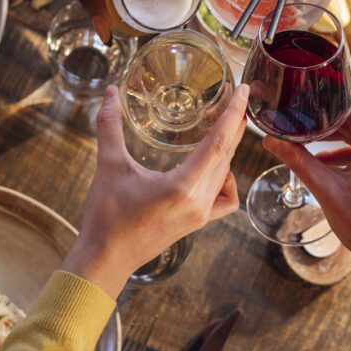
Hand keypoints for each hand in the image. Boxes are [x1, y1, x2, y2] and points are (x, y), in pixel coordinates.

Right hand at [61, 83, 248, 296]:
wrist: (105, 259)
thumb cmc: (107, 217)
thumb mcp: (108, 166)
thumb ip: (109, 127)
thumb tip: (109, 93)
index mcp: (183, 186)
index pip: (219, 143)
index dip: (233, 114)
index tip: (245, 91)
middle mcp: (199, 201)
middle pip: (227, 155)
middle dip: (235, 124)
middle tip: (239, 98)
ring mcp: (201, 214)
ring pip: (226, 174)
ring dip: (229, 148)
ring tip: (227, 125)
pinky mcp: (198, 222)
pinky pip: (224, 198)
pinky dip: (225, 179)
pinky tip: (215, 168)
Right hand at [262, 93, 350, 275]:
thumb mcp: (327, 192)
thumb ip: (299, 162)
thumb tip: (272, 143)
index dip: (328, 95)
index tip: (305, 95)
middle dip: (326, 120)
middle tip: (299, 120)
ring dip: (337, 137)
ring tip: (308, 143)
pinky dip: (350, 152)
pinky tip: (328, 164)